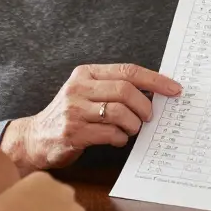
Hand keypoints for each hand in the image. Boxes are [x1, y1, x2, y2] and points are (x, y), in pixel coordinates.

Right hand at [2, 63, 181, 171]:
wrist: (35, 137)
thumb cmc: (69, 115)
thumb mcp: (86, 92)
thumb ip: (113, 89)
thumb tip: (154, 93)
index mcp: (85, 73)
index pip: (128, 71)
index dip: (155, 80)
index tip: (174, 89)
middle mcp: (78, 88)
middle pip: (126, 91)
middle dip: (144, 107)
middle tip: (148, 118)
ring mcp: (74, 110)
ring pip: (120, 113)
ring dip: (133, 125)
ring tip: (131, 130)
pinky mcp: (72, 132)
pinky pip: (109, 134)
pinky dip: (120, 138)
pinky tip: (117, 139)